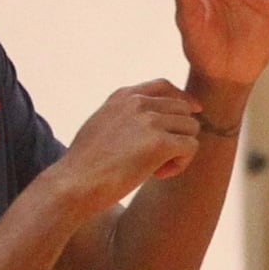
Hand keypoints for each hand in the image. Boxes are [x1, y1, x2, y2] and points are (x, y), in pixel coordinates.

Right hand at [52, 79, 202, 214]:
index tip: (194, 110)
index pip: (164, 86)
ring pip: (191, 128)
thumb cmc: (85, 164)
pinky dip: (181, 164)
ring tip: (157, 169)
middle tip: (159, 158)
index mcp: (123, 96)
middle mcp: (138, 103)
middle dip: (178, 133)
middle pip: (183, 109)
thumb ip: (127, 116)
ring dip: (180, 151)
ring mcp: (149, 120)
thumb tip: (157, 120)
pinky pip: (191, 147)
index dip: (183, 99)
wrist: (74, 183)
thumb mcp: (102, 124)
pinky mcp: (160, 142)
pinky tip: (159, 174)